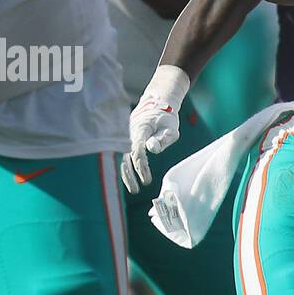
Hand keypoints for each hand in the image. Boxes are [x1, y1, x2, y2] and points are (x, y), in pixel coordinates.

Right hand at [122, 70, 187, 193]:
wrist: (156, 104)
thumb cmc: (166, 117)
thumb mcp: (170, 127)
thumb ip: (163, 138)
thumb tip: (152, 149)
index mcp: (140, 129)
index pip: (137, 150)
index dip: (141, 166)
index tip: (147, 180)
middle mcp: (130, 134)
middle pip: (126, 157)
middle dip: (130, 175)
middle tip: (136, 190)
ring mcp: (127, 137)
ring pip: (123, 158)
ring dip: (127, 174)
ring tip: (134, 190)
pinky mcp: (128, 141)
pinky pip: (125, 156)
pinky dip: (127, 168)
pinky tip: (131, 180)